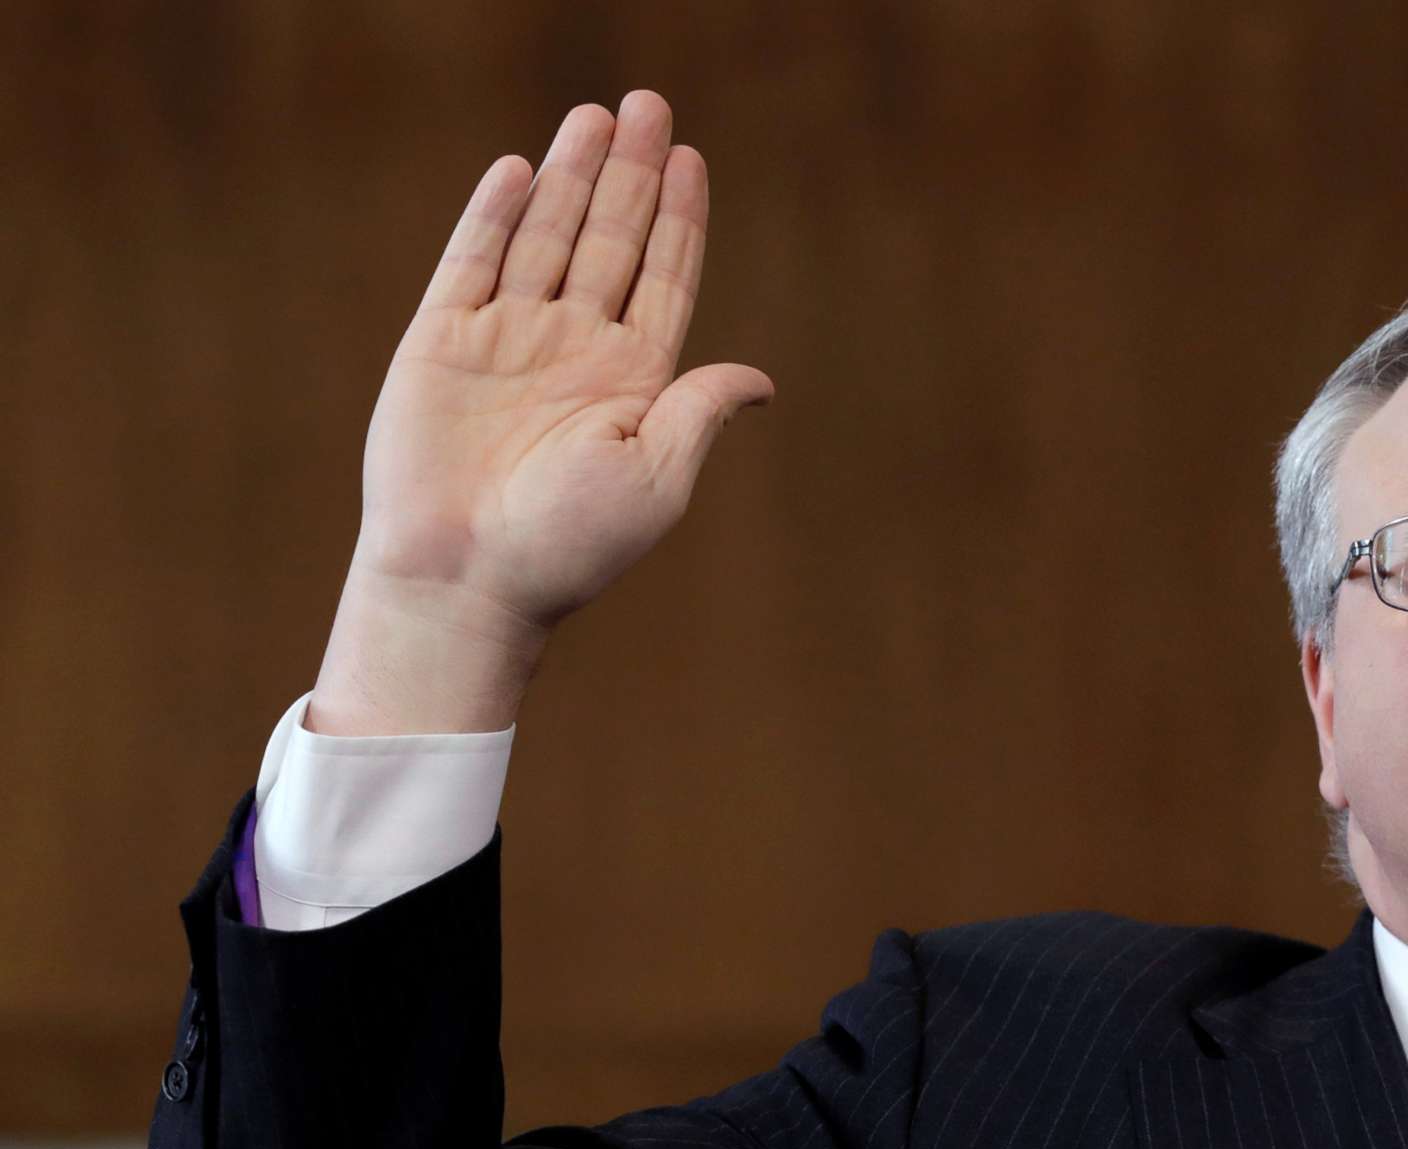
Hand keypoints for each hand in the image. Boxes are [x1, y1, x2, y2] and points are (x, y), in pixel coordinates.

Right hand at [349, 89, 771, 638]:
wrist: (468, 579)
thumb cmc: (569, 544)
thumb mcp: (657, 477)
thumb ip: (699, 411)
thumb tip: (760, 379)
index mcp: (633, 382)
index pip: (663, 279)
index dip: (679, 219)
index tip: (692, 159)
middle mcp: (573, 350)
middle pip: (611, 240)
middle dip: (631, 173)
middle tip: (649, 104)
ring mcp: (507, 341)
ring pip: (547, 237)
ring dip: (573, 177)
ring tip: (597, 115)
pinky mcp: (442, 342)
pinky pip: (473, 263)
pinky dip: (495, 214)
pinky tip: (522, 169)